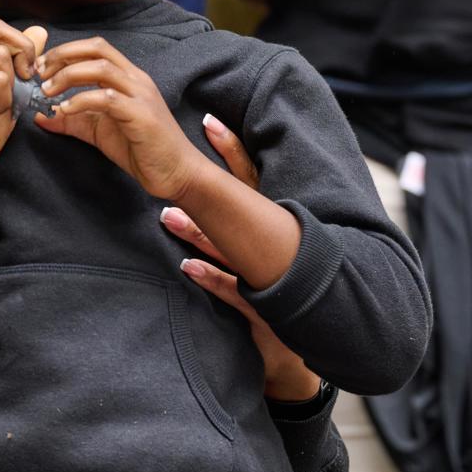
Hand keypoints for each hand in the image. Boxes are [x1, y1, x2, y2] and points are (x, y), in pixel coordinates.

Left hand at [34, 36, 204, 200]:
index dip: (65, 51)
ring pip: (101, 68)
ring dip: (68, 75)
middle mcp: (136, 79)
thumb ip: (72, 120)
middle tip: (39, 73)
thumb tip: (40, 116)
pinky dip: (80, 101)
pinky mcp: (141, 115)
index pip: (96, 48)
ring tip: (48, 91)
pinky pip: (106, 99)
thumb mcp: (99, 131)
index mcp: (128, 77)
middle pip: (97, 49)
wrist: (177, 173)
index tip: (41, 67)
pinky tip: (64, 111)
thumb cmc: (143, 150)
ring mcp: (140, 95)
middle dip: (63, 55)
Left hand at [161, 116, 322, 401]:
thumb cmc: (280, 294)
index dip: (233, 150)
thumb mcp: (265, 253)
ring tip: (167, 218)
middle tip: (177, 165)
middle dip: (212, 187)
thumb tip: (200, 192)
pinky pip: (235, 292)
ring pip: (230, 250)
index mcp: (277, 227)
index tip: (209, 122)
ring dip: (198, 234)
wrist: (304, 349)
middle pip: (242, 209)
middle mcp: (274, 247)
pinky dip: (212, 280)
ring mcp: (270, 278)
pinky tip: (188, 268)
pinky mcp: (264, 310)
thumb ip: (242, 223)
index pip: (253, 181)